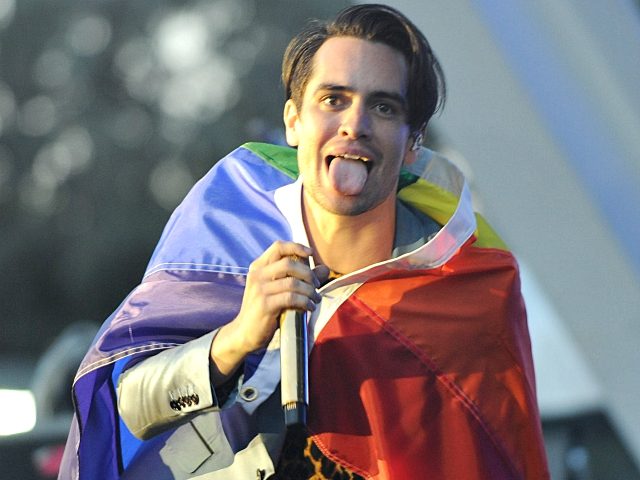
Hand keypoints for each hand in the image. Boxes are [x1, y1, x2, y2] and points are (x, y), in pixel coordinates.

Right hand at [210, 241, 327, 381]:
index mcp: (259, 267)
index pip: (278, 247)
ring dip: (310, 290)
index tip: (311, 253)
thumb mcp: (280, 290)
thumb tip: (325, 268)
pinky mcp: (265, 305)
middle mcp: (257, 275)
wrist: (245, 333)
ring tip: (316, 299)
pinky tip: (309, 308)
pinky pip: (291, 298)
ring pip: (293, 282)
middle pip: (289, 263)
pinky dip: (305, 302)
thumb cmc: (266, 310)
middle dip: (308, 273)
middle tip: (317, 285)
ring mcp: (260, 290)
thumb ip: (302, 278)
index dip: (296, 246)